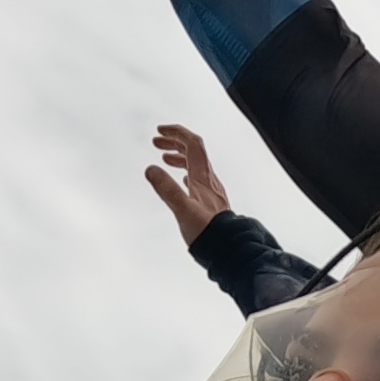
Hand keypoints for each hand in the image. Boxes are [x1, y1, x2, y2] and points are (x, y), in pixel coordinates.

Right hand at [145, 124, 231, 244]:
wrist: (228, 249)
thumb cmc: (208, 233)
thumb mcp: (182, 209)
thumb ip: (166, 189)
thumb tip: (151, 169)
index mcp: (202, 177)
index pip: (192, 144)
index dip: (176, 133)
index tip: (160, 131)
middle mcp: (209, 180)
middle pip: (194, 151)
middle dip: (175, 142)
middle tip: (157, 142)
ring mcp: (211, 191)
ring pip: (195, 165)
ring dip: (179, 157)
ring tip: (165, 158)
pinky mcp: (210, 203)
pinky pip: (198, 180)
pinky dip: (186, 173)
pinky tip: (183, 180)